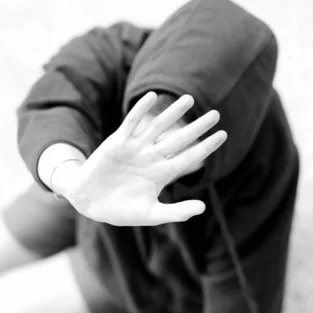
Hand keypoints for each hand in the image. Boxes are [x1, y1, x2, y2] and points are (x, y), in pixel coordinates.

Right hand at [52, 91, 226, 225]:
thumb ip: (176, 212)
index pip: (188, 158)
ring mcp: (135, 149)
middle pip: (179, 139)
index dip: (205, 147)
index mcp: (161, 175)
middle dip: (197, 127)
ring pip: (158, 127)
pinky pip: (132, 123)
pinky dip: (141, 110)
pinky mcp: (118, 142)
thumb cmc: (120, 210)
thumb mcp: (150, 214)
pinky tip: (153, 97)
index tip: (223, 135)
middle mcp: (151, 158)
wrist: (89, 202)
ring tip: (189, 98)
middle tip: (216, 114)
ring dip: (173, 113)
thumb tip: (202, 209)